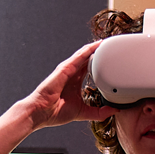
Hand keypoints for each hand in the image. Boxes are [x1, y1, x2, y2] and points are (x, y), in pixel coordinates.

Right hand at [0, 42, 117, 153]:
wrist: (40, 113)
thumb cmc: (56, 112)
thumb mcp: (83, 112)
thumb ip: (98, 112)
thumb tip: (114, 111)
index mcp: (75, 82)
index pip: (91, 68)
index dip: (101, 62)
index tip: (113, 58)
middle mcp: (72, 73)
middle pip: (88, 58)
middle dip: (100, 52)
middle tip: (114, 46)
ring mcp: (68, 70)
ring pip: (84, 54)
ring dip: (95, 47)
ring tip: (108, 41)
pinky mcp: (64, 68)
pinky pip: (78, 57)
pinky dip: (88, 50)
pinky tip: (96, 45)